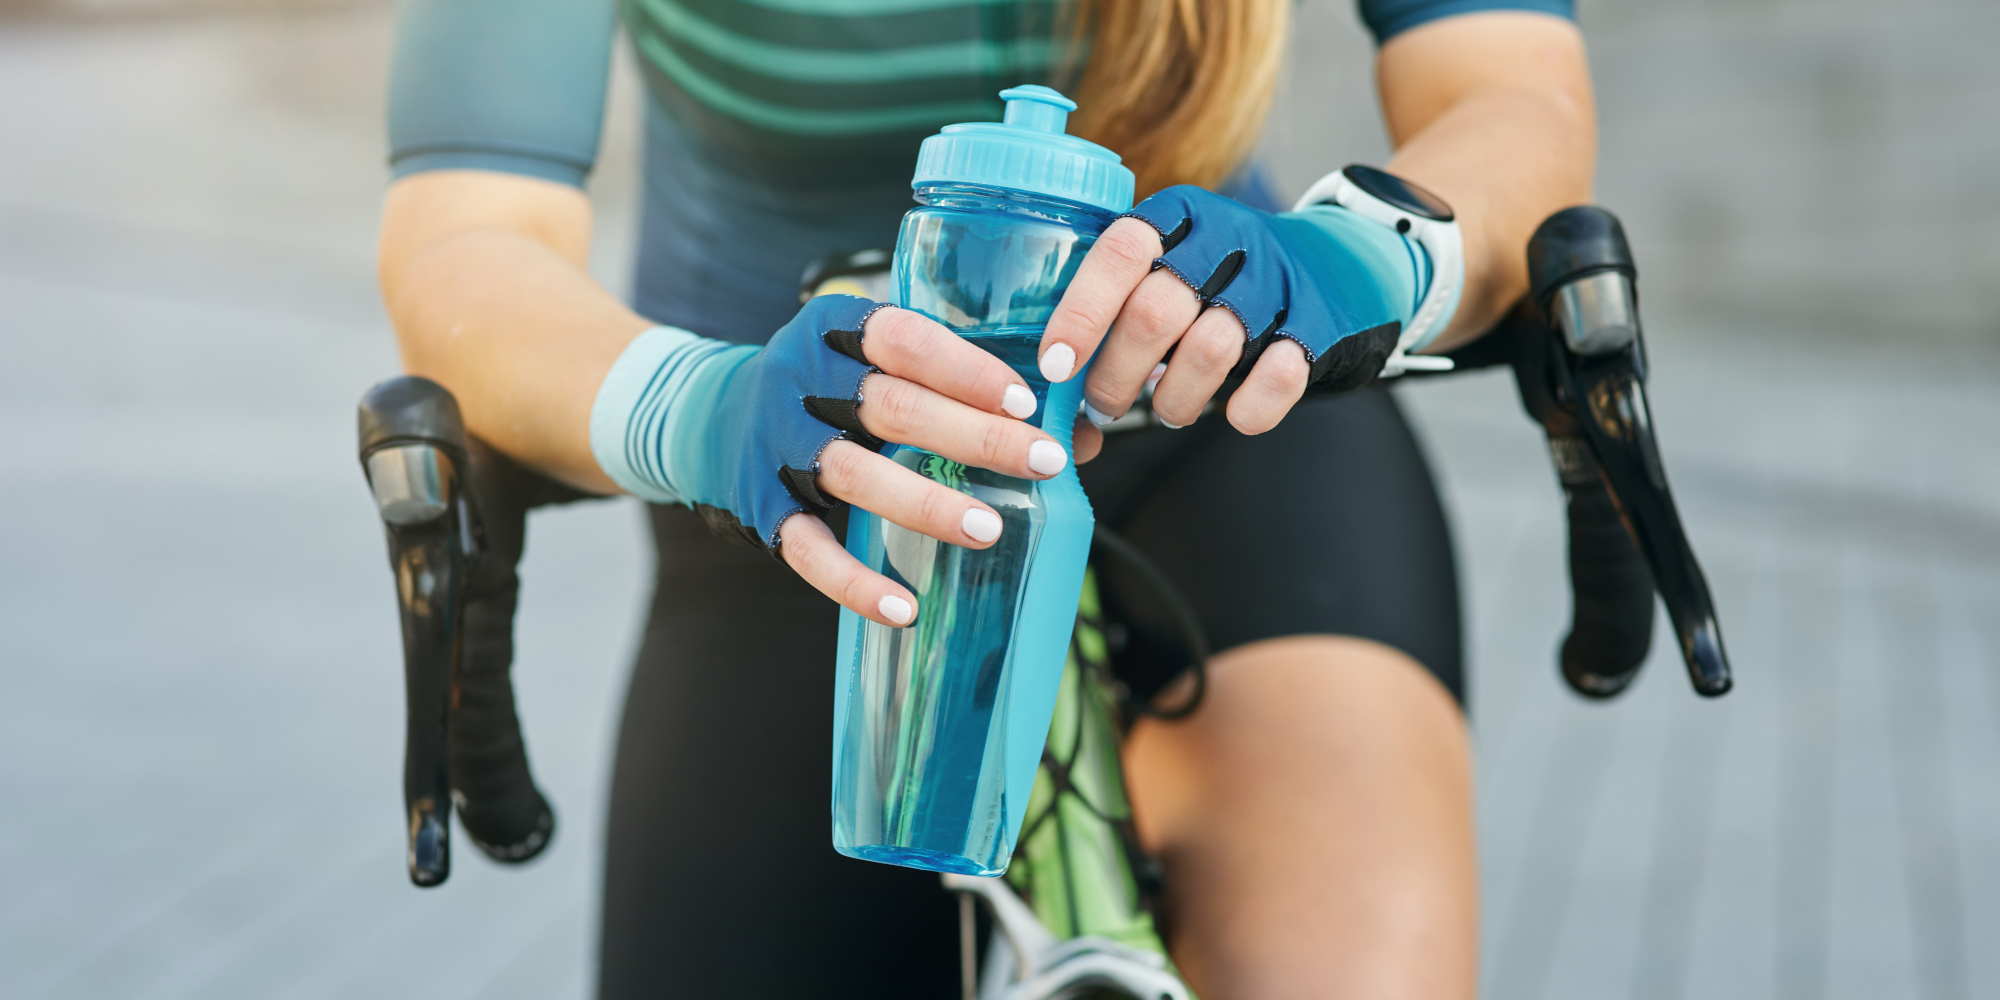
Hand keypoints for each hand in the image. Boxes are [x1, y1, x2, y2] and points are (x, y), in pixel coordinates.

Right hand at [773, 300, 1075, 628]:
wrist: (712, 418)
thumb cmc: (833, 386)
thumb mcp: (876, 360)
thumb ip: (961, 386)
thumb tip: (1077, 436)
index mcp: (836, 330)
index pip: (903, 340)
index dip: (964, 368)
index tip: (1024, 398)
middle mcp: (802, 382)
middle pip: (892, 408)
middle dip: (973, 436)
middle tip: (1043, 461)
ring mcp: (778, 447)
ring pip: (855, 475)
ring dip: (925, 504)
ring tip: (988, 528)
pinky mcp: (761, 509)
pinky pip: (809, 550)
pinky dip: (854, 584)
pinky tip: (903, 608)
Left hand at [1038, 186, 1419, 434]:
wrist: (1343, 262)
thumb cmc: (1228, 276)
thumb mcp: (1175, 260)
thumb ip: (1122, 299)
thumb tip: (1052, 377)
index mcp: (1180, 215)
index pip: (1120, 252)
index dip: (1081, 312)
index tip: (1054, 365)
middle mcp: (1228, 239)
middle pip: (1155, 312)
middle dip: (1116, 375)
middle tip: (1103, 405)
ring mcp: (1279, 281)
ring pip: (1209, 350)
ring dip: (1174, 399)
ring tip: (1165, 410)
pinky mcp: (1320, 324)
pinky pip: (1277, 378)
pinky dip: (1248, 408)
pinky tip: (1233, 412)